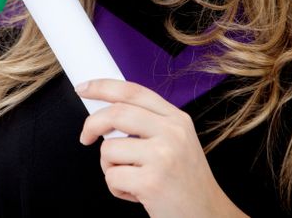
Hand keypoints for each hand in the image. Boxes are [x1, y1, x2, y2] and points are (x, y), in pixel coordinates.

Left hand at [76, 79, 247, 217]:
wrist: (208, 215)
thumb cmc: (185, 180)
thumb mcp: (176, 140)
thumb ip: (148, 122)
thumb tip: (107, 112)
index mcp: (176, 118)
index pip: (133, 91)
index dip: (103, 86)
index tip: (83, 88)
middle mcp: (171, 132)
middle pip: (116, 113)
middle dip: (92, 124)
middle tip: (86, 137)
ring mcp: (162, 156)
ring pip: (109, 149)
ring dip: (109, 167)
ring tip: (130, 178)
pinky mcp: (151, 182)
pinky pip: (112, 177)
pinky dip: (117, 188)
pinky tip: (135, 193)